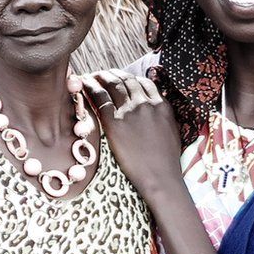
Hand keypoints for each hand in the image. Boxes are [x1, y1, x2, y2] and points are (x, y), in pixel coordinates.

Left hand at [80, 69, 181, 194]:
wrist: (161, 178)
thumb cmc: (165, 161)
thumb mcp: (170, 130)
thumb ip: (161, 114)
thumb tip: (152, 105)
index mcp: (161, 105)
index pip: (142, 82)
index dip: (128, 78)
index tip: (119, 78)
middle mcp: (146, 103)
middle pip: (125, 79)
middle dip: (112, 74)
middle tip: (101, 75)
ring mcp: (130, 111)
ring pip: (112, 83)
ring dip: (99, 77)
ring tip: (91, 76)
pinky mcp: (114, 121)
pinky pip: (98, 96)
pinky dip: (89, 86)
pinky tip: (83, 83)